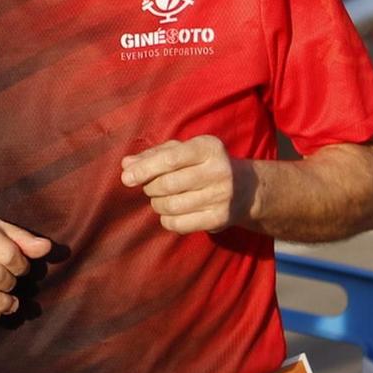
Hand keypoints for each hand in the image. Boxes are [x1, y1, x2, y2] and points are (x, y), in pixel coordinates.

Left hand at [121, 135, 256, 234]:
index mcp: (209, 147)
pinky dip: (167, 220)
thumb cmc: (204, 164)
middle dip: (150, 187)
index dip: (145, 169)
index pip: (170, 159)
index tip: (126, 178)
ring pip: (171, 206)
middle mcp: (219, 170)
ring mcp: (222, 196)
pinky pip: (179, 224)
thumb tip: (126, 164)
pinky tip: (171, 213)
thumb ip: (154, 155)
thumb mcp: (184, 151)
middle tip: (150, 187)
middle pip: (168, 185)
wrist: (246, 188)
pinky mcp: (220, 219)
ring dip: (157, 204)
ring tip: (161, 199)